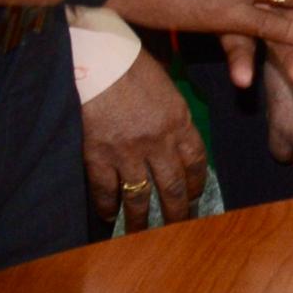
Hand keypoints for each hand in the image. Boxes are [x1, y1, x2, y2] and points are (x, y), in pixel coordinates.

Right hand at [79, 51, 207, 228]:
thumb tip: (174, 132)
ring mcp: (129, 151)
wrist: (96, 58)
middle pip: (172, 186)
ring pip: (140, 196)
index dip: (196, 182)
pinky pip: (106, 190)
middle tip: (177, 228)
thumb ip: (172, 113)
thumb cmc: (130, 62)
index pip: (196, 161)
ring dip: (141, 219)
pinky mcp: (99, 155)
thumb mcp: (165, 85)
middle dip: (176, 212)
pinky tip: (108, 216)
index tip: (194, 196)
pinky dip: (107, 206)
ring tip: (140, 234)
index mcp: (180, 121)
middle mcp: (159, 141)